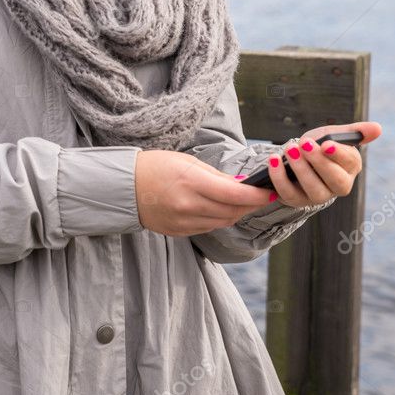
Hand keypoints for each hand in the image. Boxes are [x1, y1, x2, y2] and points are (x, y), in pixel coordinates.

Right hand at [134, 149, 278, 236]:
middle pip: (232, 211)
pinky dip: (218, 219)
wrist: (124, 187)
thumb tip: (242, 186)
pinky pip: (208, 228)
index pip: (235, 194)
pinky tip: (219, 209)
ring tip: (241, 202)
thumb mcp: (187, 162)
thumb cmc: (155, 167)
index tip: (270, 193)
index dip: (257, 196)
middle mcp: (188, 205)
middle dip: (250, 204)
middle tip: (260, 196)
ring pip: (223, 223)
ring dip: (236, 213)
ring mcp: (183, 222)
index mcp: (191, 182)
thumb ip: (216, 176)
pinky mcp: (179, 232)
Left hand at [259, 120, 382, 208]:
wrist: (296, 158)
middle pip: (334, 180)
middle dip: (319, 162)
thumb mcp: (333, 135)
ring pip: (314, 189)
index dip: (338, 153)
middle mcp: (339, 186)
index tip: (326, 143)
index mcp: (351, 167)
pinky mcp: (297, 201)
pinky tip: (273, 161)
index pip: (350, 162)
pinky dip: (280, 177)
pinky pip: (289, 194)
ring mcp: (318, 196)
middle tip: (304, 144)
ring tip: (289, 150)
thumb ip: (354, 131)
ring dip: (300, 169)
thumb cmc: (319, 146)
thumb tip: (378, 128)